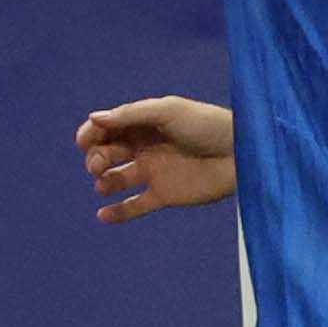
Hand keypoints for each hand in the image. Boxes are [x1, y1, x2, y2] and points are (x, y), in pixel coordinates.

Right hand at [76, 96, 240, 222]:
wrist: (242, 153)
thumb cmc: (209, 125)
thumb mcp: (169, 111)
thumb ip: (132, 114)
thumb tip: (94, 118)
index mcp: (145, 124)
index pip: (107, 129)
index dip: (91, 135)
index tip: (85, 141)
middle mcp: (146, 148)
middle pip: (106, 153)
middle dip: (95, 158)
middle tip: (99, 163)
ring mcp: (155, 172)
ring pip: (115, 179)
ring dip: (102, 181)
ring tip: (105, 183)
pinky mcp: (165, 195)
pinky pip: (134, 206)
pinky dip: (117, 213)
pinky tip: (103, 215)